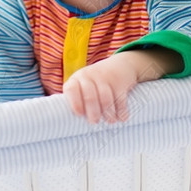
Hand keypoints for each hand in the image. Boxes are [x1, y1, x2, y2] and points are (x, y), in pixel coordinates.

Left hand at [62, 46, 181, 123]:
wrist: (123, 64)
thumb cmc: (101, 83)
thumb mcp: (88, 89)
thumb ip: (80, 102)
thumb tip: (65, 125)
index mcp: (80, 77)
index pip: (72, 89)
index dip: (75, 102)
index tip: (78, 115)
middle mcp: (91, 74)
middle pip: (91, 97)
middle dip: (94, 112)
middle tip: (96, 123)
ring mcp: (107, 76)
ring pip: (106, 99)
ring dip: (109, 114)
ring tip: (113, 121)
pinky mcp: (122, 80)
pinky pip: (121, 98)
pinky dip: (122, 110)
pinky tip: (124, 117)